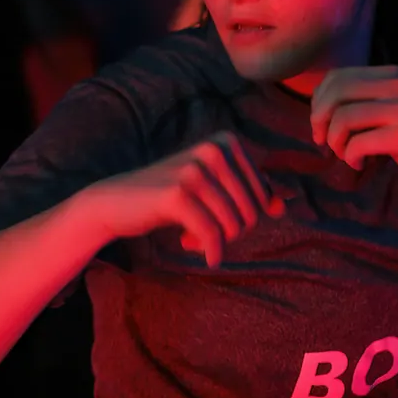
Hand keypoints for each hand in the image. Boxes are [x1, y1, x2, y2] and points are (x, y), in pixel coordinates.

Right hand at [89, 131, 284, 267]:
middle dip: (232, 231)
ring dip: (217, 241)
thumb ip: (248, 193)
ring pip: (234, 226)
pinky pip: (212, 235)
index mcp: (226, 142)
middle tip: (203, 231)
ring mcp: (194, 170)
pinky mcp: (178, 195)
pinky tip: (204, 255)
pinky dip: (212, 252)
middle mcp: (213, 150)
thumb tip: (281, 207)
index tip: (218, 217)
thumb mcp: (212, 188)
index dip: (245, 216)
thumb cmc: (170, 196)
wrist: (116, 201)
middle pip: (252, 212)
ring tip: (193, 236)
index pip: (263, 195)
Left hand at [309, 65, 397, 184]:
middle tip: (323, 141)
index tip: (321, 126)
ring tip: (344, 154)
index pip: (338, 76)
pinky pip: (358, 143)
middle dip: (320, 119)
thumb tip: (315, 101)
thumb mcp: (382, 112)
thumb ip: (356, 100)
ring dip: (335, 141)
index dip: (319, 101)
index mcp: (392, 74)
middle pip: (337, 92)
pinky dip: (350, 156)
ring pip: (344, 117)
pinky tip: (359, 163)